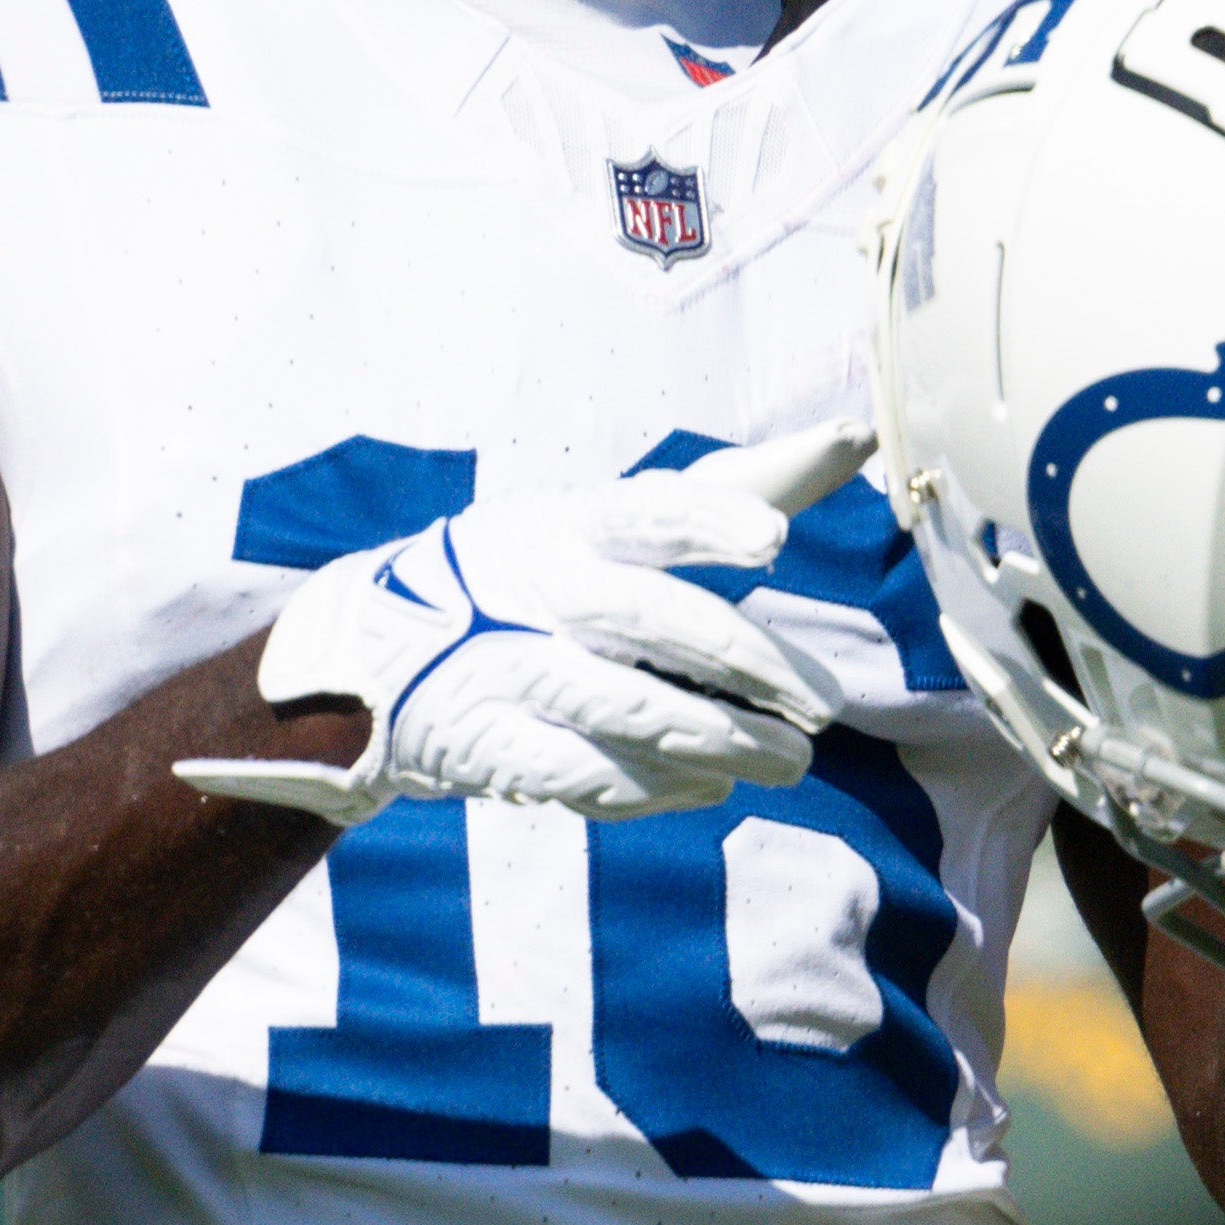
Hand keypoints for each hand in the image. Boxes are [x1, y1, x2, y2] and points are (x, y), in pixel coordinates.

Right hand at [178, 427, 866, 823]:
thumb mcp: (606, 519)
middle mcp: (534, 587)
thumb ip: (731, 489)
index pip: (647, 509)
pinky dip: (654, 786)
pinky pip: (580, 774)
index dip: (710, 521)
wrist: (366, 653)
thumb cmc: (531, 572)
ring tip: (793, 762)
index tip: (772, 538)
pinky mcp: (483, 745)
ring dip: (721, 740)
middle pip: (650, 619)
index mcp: (568, 522)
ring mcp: (503, 669)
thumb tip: (858, 436)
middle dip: (743, 663)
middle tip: (822, 705)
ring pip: (626, 707)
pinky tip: (712, 787)